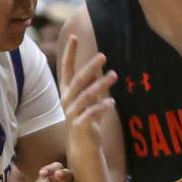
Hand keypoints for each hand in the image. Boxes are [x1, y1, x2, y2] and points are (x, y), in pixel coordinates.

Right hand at [60, 35, 118, 150]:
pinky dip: (102, 106)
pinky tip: (112, 102)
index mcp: (67, 90)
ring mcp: (72, 112)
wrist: (82, 145)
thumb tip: (98, 63)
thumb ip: (91, 82)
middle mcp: (67, 100)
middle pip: (78, 79)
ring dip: (101, 84)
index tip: (73, 36)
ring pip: (87, 95)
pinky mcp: (79, 124)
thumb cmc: (86, 117)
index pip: (67, 68)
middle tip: (103, 55)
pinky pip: (92, 112)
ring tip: (114, 75)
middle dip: (90, 66)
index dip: (69, 53)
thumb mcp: (88, 97)